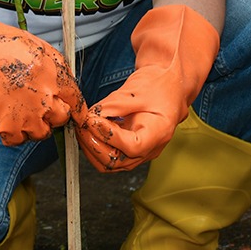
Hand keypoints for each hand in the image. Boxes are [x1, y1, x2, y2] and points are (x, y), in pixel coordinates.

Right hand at [0, 0, 85, 144]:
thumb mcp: (38, 47)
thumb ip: (59, 69)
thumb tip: (68, 89)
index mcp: (56, 77)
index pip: (77, 102)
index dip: (73, 106)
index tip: (70, 110)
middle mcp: (46, 99)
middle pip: (61, 119)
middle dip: (53, 113)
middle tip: (37, 103)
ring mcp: (27, 116)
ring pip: (41, 133)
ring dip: (33, 124)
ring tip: (18, 107)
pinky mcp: (6, 127)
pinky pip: (18, 140)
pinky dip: (13, 132)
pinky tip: (5, 115)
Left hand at [75, 5, 218, 172]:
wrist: (169, 86)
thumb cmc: (157, 85)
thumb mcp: (134, 91)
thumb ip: (111, 106)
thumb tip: (89, 117)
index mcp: (159, 132)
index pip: (132, 145)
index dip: (109, 136)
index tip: (93, 121)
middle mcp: (151, 148)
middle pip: (117, 162)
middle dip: (94, 144)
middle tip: (81, 125)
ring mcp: (141, 152)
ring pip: (110, 164)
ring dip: (92, 148)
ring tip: (81, 128)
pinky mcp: (131, 150)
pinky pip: (110, 156)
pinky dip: (96, 146)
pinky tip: (88, 131)